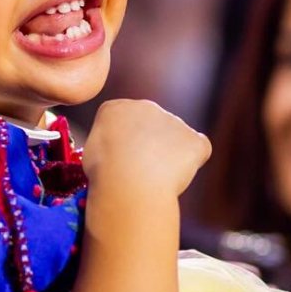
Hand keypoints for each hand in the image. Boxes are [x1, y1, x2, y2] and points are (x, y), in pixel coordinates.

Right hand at [82, 99, 211, 197]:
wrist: (128, 185)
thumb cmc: (104, 175)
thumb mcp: (92, 152)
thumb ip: (107, 143)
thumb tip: (116, 152)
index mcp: (117, 108)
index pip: (124, 123)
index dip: (123, 146)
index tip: (118, 162)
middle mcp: (147, 107)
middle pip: (153, 127)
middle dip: (149, 147)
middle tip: (139, 172)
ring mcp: (174, 121)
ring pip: (175, 140)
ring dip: (169, 156)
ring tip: (154, 178)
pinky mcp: (194, 139)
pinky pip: (198, 150)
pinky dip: (192, 163)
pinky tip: (176, 176)